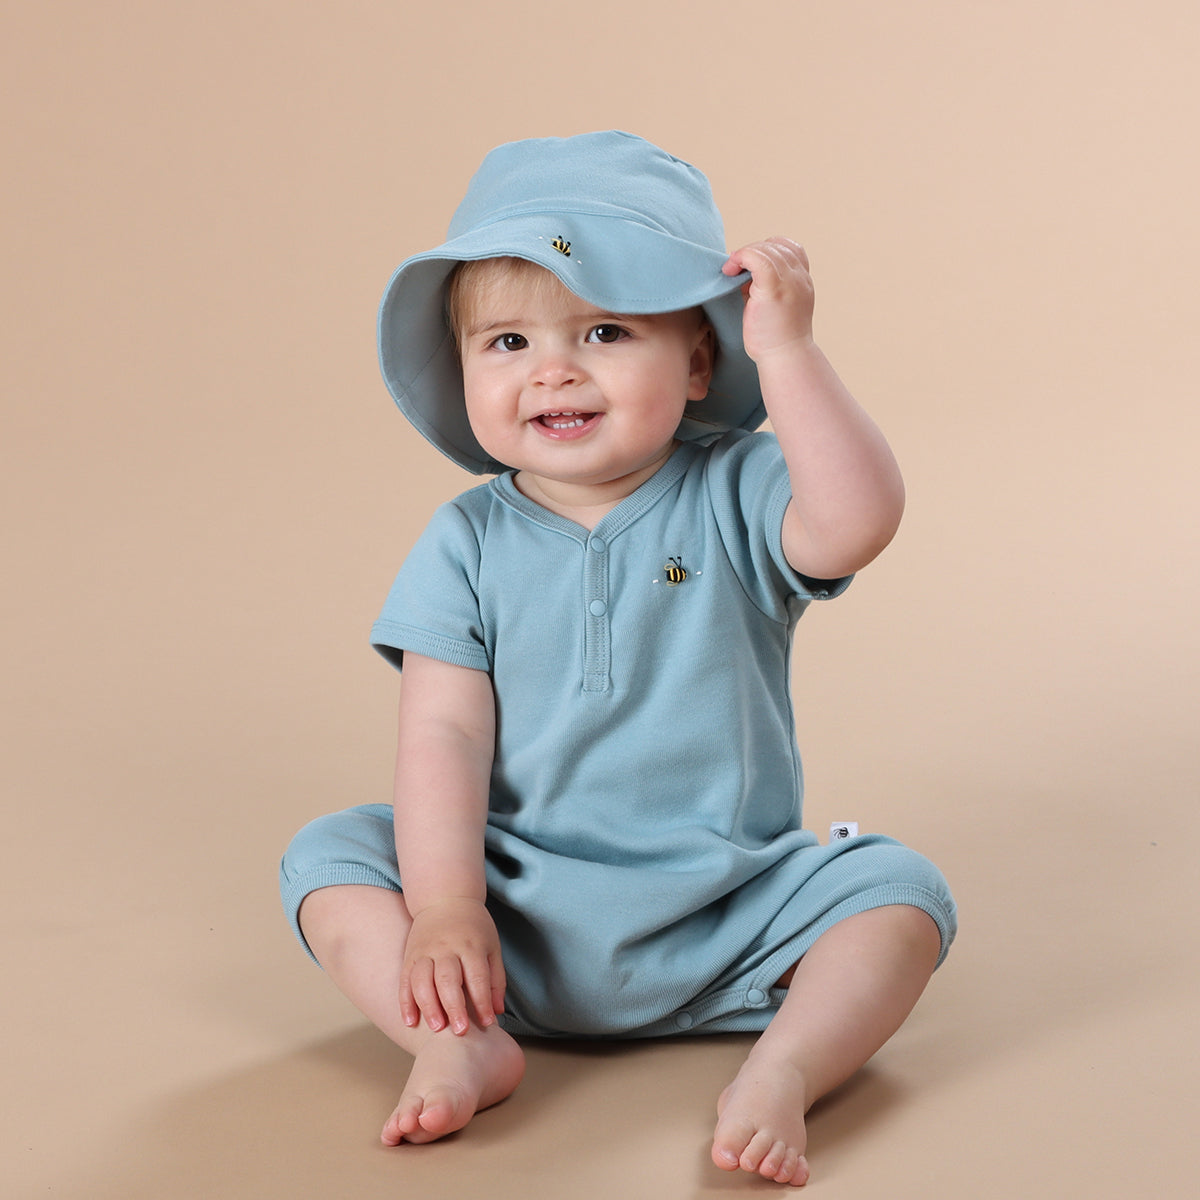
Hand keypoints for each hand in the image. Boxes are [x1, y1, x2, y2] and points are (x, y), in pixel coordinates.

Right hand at [399, 897, 505, 1034]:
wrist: (445, 898)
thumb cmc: (474, 927)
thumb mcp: (492, 946)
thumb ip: (495, 979)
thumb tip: (497, 1012)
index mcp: (471, 945)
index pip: (477, 977)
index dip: (482, 1001)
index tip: (487, 1023)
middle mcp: (447, 948)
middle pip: (448, 980)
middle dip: (454, 1007)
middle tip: (460, 1032)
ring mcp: (426, 951)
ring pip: (423, 981)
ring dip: (428, 1006)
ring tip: (436, 1028)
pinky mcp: (410, 955)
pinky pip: (405, 980)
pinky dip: (405, 1002)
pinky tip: (409, 1021)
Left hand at [722, 237, 815, 362]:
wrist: (784, 358)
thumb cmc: (775, 339)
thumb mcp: (775, 306)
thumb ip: (765, 287)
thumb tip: (742, 273)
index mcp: (803, 281)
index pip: (790, 249)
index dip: (768, 250)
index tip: (751, 268)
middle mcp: (799, 278)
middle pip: (777, 246)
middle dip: (753, 251)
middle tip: (734, 269)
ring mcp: (788, 282)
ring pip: (766, 249)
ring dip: (744, 255)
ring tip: (730, 271)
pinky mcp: (773, 289)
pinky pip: (756, 257)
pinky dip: (740, 257)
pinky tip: (729, 271)